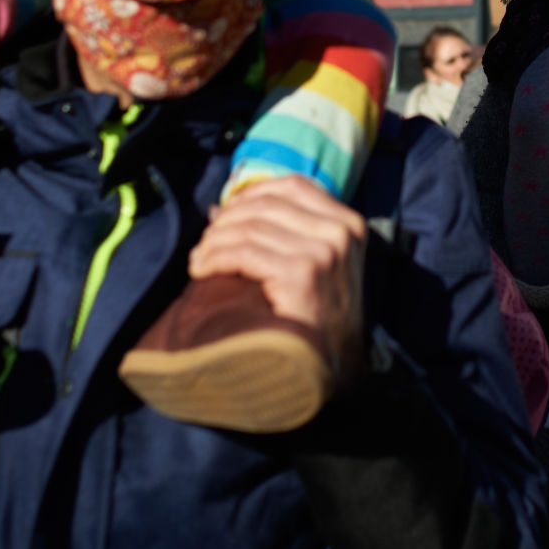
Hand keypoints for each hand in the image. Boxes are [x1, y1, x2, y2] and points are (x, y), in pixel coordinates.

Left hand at [188, 177, 366, 379]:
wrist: (331, 363)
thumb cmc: (318, 316)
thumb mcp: (316, 262)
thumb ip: (280, 230)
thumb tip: (218, 208)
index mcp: (348, 223)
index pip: (292, 185)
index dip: (251, 194)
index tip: (225, 215)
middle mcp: (340, 232)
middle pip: (266, 205)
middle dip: (226, 221)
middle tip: (204, 243)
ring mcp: (323, 252)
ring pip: (249, 228)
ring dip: (213, 242)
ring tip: (199, 260)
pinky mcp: (301, 274)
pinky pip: (242, 253)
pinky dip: (214, 258)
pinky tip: (201, 271)